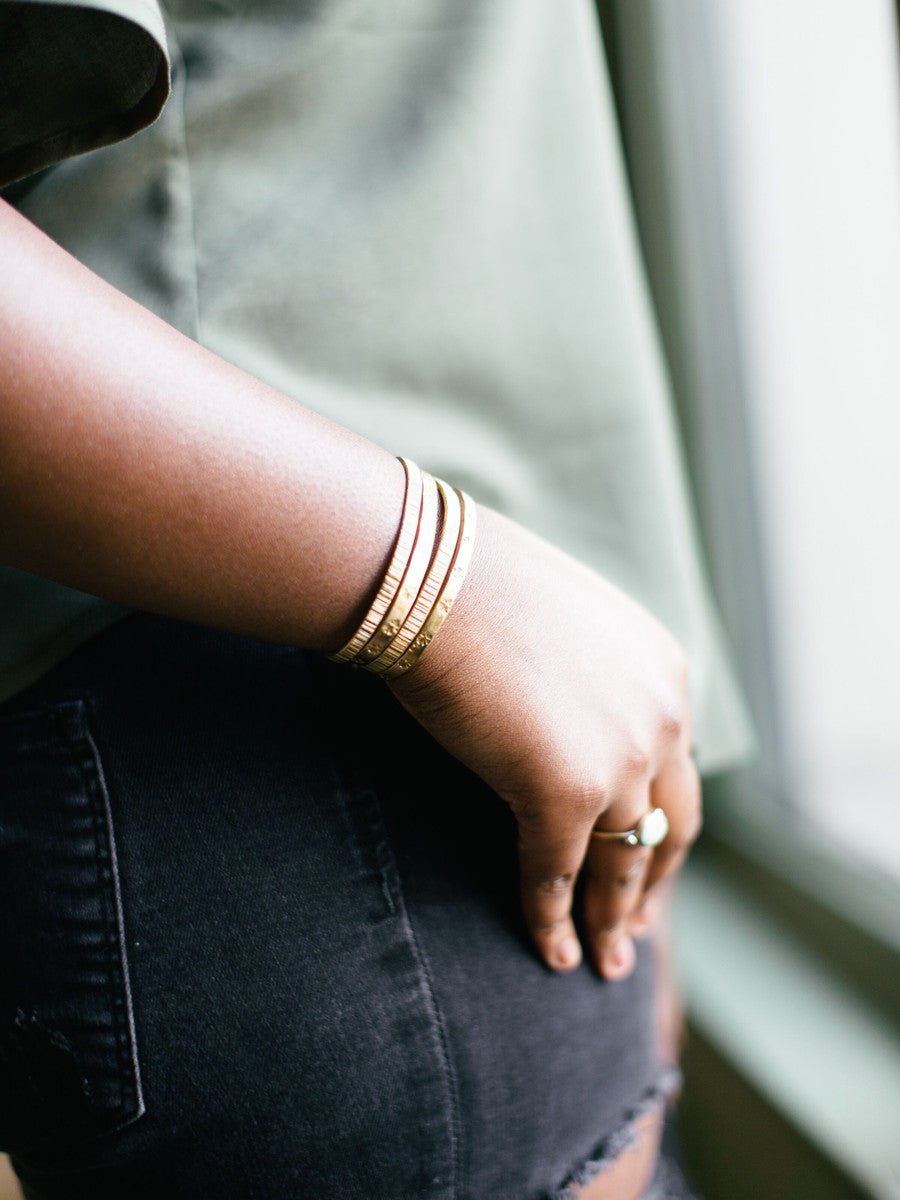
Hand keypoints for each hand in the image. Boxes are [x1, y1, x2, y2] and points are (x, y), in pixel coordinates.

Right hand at [389, 505, 700, 976]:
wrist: (434, 579)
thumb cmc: (474, 587)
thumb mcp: (559, 628)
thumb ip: (582, 679)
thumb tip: (555, 715)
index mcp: (665, 674)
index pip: (674, 769)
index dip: (662, 823)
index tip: (648, 859)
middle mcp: (661, 720)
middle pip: (670, 824)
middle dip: (653, 884)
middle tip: (639, 928)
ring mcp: (619, 762)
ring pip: (624, 863)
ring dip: (614, 921)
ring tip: (604, 962)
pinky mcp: (564, 796)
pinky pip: (559, 876)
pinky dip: (553, 921)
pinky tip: (551, 954)